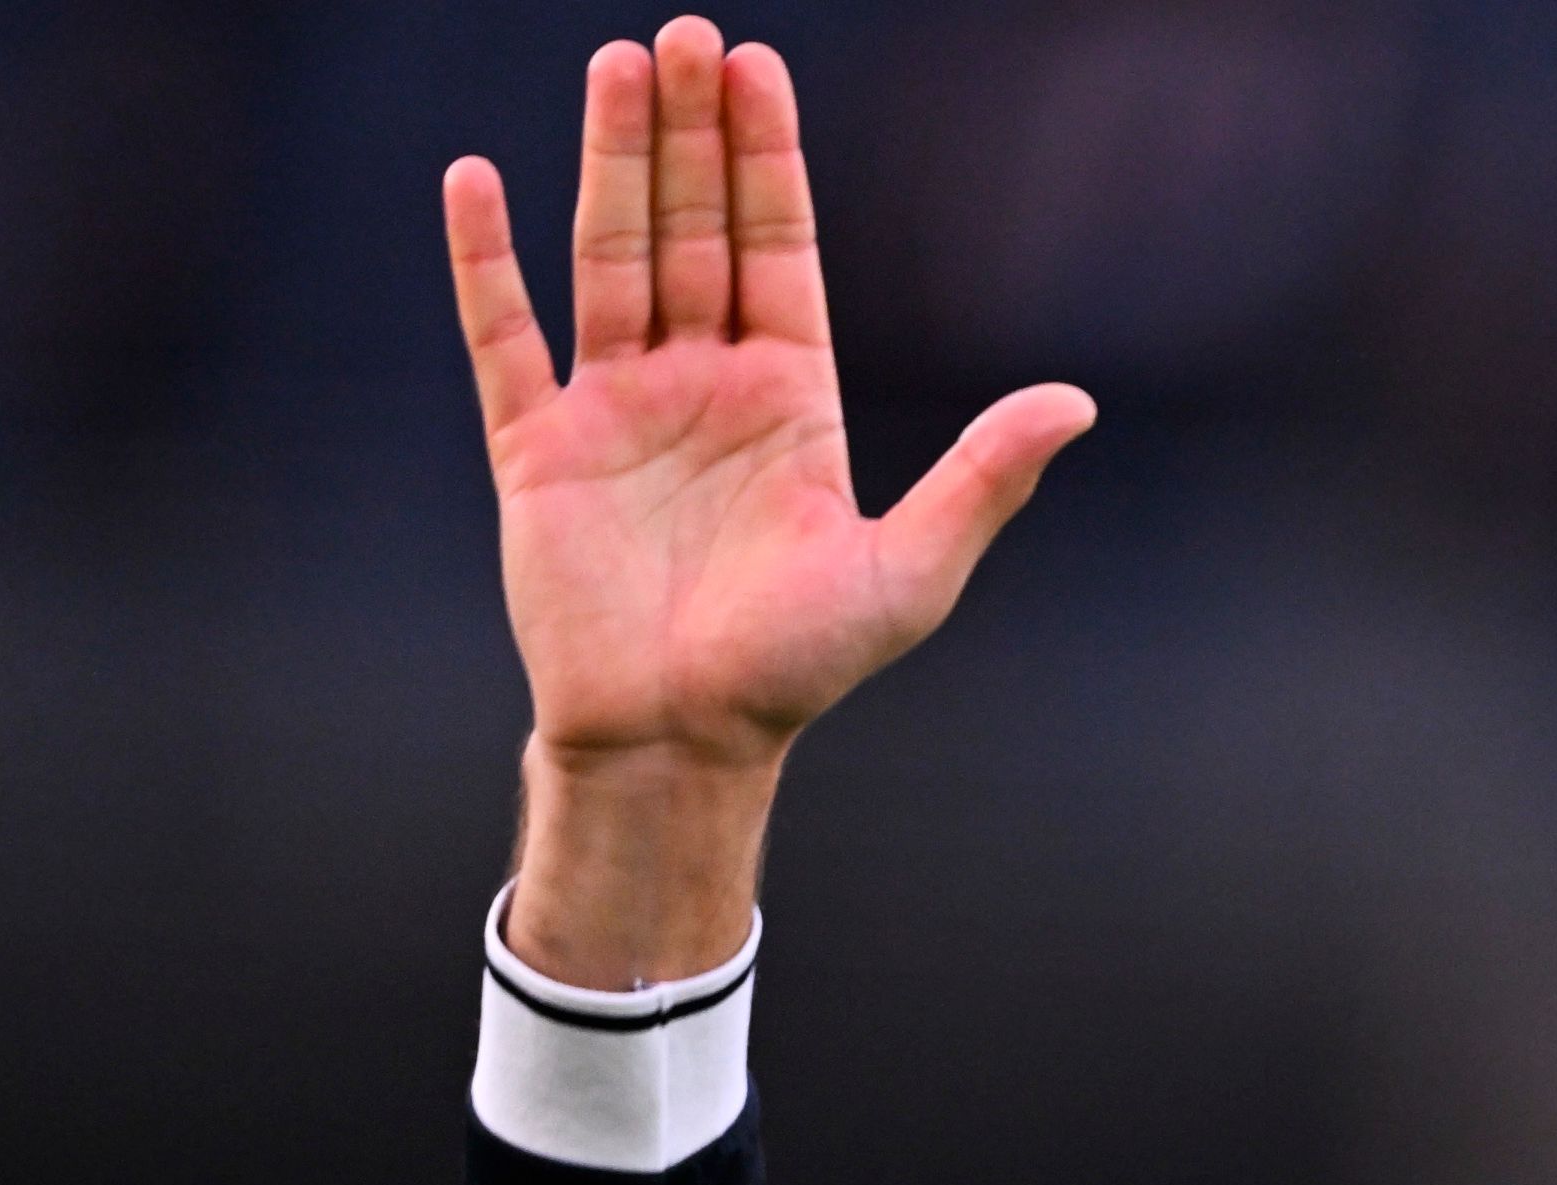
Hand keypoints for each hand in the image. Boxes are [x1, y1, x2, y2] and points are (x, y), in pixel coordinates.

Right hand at [444, 19, 1091, 979]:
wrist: (681, 742)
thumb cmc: (798, 668)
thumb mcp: (912, 570)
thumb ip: (984, 476)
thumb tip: (1078, 401)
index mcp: (787, 397)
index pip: (776, 248)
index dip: (766, 160)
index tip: (758, 69)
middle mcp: (700, 383)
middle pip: (692, 229)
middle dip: (689, 133)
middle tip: (686, 33)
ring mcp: (615, 407)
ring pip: (609, 256)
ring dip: (611, 163)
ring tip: (617, 64)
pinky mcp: (536, 446)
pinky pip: (504, 335)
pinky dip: (485, 261)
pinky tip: (478, 178)